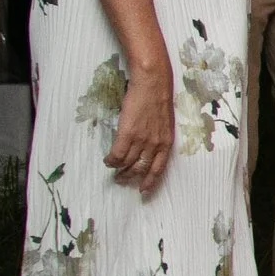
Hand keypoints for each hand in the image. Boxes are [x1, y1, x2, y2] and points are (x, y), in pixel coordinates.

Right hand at [104, 70, 173, 192]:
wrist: (152, 85)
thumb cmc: (158, 100)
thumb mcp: (165, 123)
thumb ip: (158, 137)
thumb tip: (149, 147)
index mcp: (166, 142)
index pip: (158, 168)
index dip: (150, 181)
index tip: (143, 190)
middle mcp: (155, 144)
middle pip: (141, 168)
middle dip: (130, 177)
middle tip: (121, 180)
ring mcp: (141, 140)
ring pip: (128, 163)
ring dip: (119, 170)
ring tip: (114, 172)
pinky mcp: (127, 133)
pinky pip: (117, 154)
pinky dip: (111, 160)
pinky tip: (108, 161)